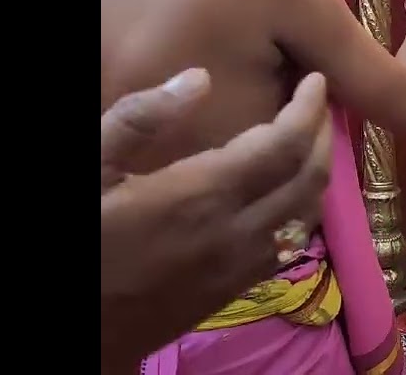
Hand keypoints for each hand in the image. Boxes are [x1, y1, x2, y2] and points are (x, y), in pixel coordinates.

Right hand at [100, 70, 332, 374]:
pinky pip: (290, 244)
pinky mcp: (235, 288)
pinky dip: (303, 208)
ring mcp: (240, 265)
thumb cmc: (81, 237)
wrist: (81, 328)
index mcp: (202, 194)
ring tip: (310, 137)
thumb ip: (139, 119)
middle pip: (309, 177)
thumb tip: (199, 78)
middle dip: (324, 134)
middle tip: (319, 102)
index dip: (309, 108)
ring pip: (307, 213)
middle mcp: (235, 231)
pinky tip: (288, 189)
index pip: (285, 145)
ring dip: (319, 171)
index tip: (314, 79)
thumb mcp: (90, 165)